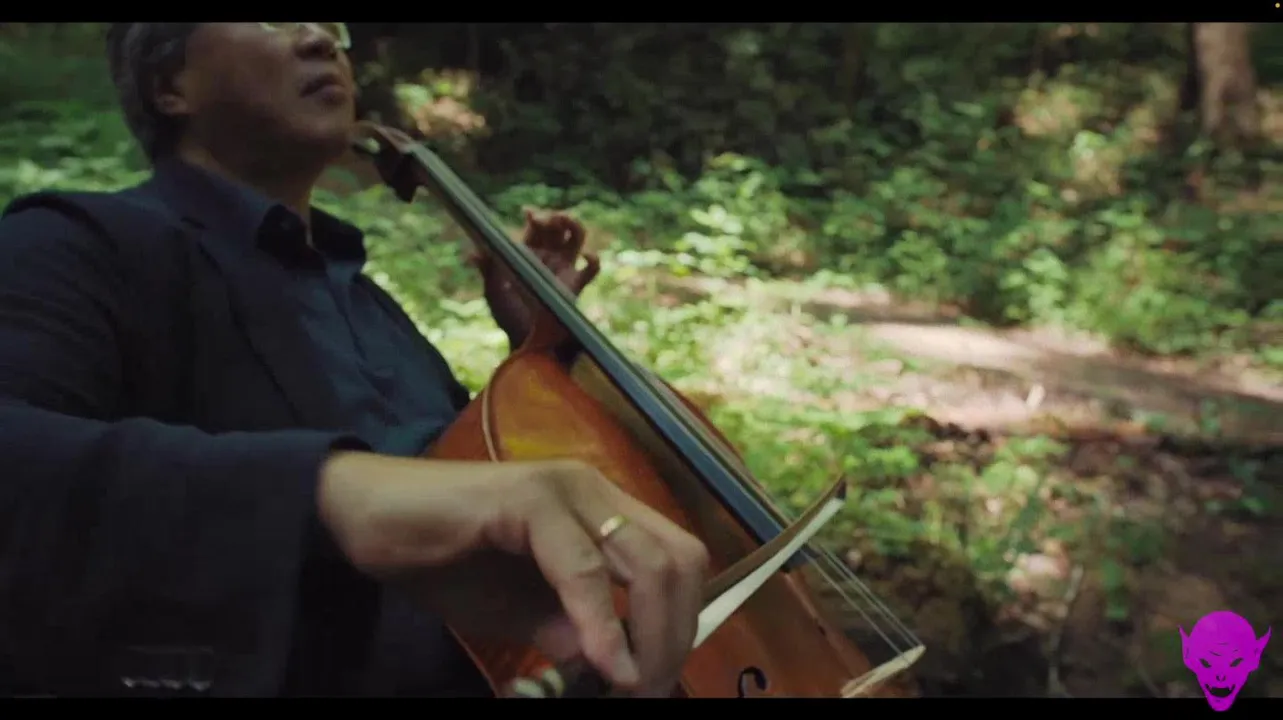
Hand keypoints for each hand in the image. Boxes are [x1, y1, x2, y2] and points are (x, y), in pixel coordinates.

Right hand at [317, 452, 708, 696]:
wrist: (367, 521)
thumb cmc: (443, 561)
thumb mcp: (521, 612)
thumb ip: (571, 631)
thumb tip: (617, 667)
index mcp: (602, 509)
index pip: (680, 561)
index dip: (682, 625)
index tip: (654, 681)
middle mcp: (596, 490)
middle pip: (679, 562)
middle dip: (674, 637)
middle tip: (645, 692)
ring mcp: (566, 488)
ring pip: (648, 562)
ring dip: (649, 637)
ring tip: (627, 687)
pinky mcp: (529, 498)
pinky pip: (583, 568)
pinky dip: (601, 624)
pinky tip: (602, 665)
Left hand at [473, 210, 600, 348]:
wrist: (526, 341)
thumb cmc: (507, 317)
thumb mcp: (493, 293)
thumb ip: (488, 271)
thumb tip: (474, 253)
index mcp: (528, 254)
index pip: (535, 227)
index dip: (535, 217)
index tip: (529, 214)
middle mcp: (548, 257)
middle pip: (558, 226)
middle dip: (554, 217)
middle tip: (546, 220)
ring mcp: (564, 269)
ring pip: (577, 237)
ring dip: (575, 225)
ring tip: (566, 221)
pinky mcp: (576, 285)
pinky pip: (592, 268)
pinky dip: (594, 259)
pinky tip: (586, 256)